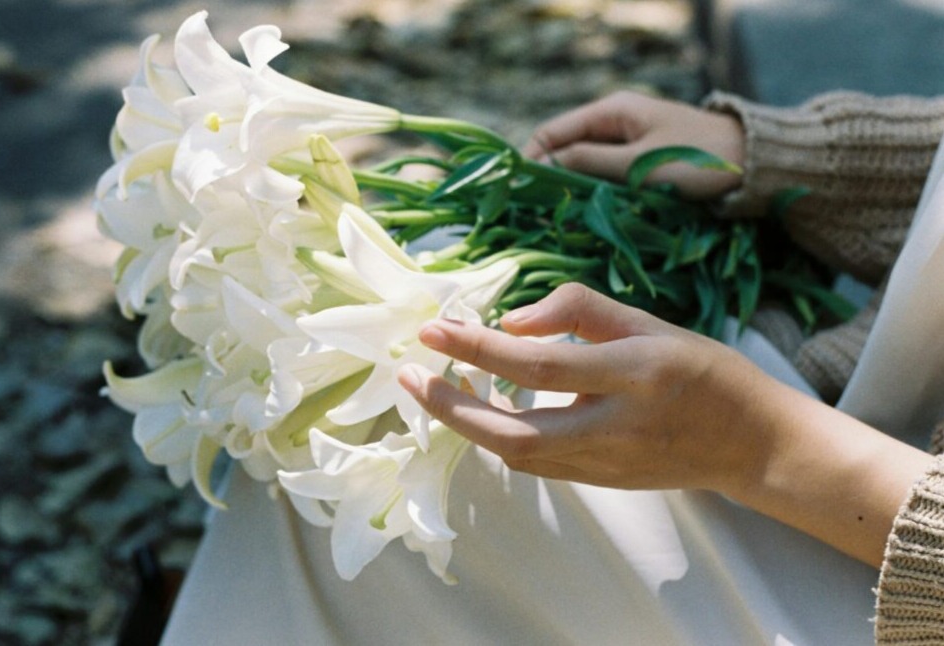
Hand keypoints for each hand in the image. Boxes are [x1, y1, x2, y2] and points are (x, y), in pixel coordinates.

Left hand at [398, 283, 770, 494]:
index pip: (541, 365)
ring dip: (467, 425)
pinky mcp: (603, 484)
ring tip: (436, 389)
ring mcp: (609, 464)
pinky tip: (480, 411)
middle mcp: (619, 426)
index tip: (433, 330)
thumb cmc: (702, 371)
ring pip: (520, 456)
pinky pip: (537, 464)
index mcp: (636, 374)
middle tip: (409, 377)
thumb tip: (510, 321)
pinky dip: (500, 437)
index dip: (480, 347)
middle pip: (516, 432)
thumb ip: (577, 312)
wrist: (750, 442)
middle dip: (452, 408)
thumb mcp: (648, 323)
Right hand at [523, 91, 745, 199]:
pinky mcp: (641, 163)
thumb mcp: (638, 164)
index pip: (553, 131)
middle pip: (566, 148)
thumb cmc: (697, 160)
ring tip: (552, 217)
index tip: (514, 191)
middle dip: (546, 176)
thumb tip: (546, 165)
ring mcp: (629, 143)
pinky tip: (583, 214)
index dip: (529, 159)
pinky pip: (605, 176)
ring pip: (584, 165)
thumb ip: (590, 162)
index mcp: (612, 111)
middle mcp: (616, 122)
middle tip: (530, 211)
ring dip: (569, 188)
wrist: (753, 165)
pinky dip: (591, 192)